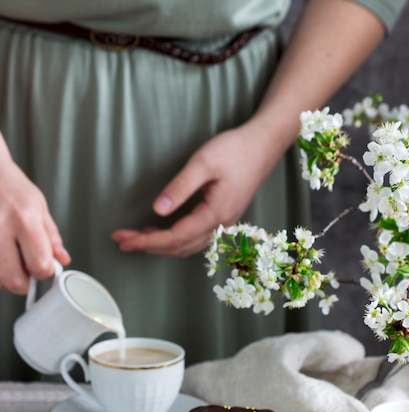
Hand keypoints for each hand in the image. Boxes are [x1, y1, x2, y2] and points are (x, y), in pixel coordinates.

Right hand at [0, 137, 70, 293]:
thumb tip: (61, 260)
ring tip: (9, 257)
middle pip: (13, 281)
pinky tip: (0, 255)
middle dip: (23, 281)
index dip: (45, 271)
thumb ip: (51, 237)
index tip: (44, 265)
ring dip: (5, 276)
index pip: (40, 265)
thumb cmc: (11, 188)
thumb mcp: (39, 207)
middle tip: (24, 267)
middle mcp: (0, 229)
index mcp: (25, 220)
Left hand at [112, 124, 273, 256]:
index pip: (174, 237)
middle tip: (121, 240)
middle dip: (148, 247)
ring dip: (161, 246)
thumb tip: (157, 211)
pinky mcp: (224, 218)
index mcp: (215, 214)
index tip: (123, 239)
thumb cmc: (236, 149)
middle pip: (179, 248)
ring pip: (187, 247)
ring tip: (135, 239)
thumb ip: (179, 188)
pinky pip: (195, 239)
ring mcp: (224, 224)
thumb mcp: (203, 163)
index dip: (146, 242)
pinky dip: (175, 241)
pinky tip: (161, 232)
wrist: (265, 144)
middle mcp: (221, 225)